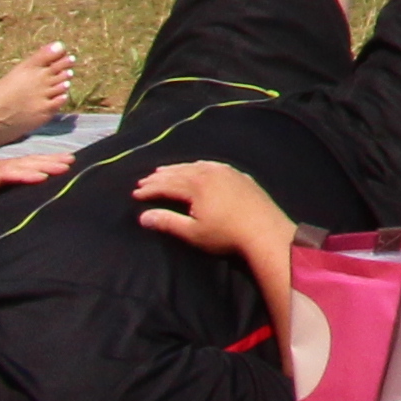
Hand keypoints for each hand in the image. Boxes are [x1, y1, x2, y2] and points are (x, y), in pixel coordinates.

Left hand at [0, 147, 71, 213]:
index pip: (2, 173)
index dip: (23, 174)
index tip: (44, 177)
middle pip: (17, 163)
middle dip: (42, 164)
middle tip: (66, 166)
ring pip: (24, 161)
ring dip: (48, 160)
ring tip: (69, 160)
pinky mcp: (4, 171)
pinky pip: (26, 164)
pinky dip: (44, 162)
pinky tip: (60, 161)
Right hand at [131, 157, 292, 264]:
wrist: (264, 230)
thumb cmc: (226, 234)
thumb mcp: (192, 232)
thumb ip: (167, 222)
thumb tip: (142, 216)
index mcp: (197, 186)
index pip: (167, 185)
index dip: (150, 189)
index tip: (135, 193)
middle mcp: (211, 173)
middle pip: (180, 173)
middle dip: (160, 177)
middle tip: (144, 180)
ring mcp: (227, 172)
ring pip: (196, 166)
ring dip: (178, 169)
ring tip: (164, 171)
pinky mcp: (240, 176)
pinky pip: (214, 165)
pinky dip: (200, 166)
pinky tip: (198, 167)